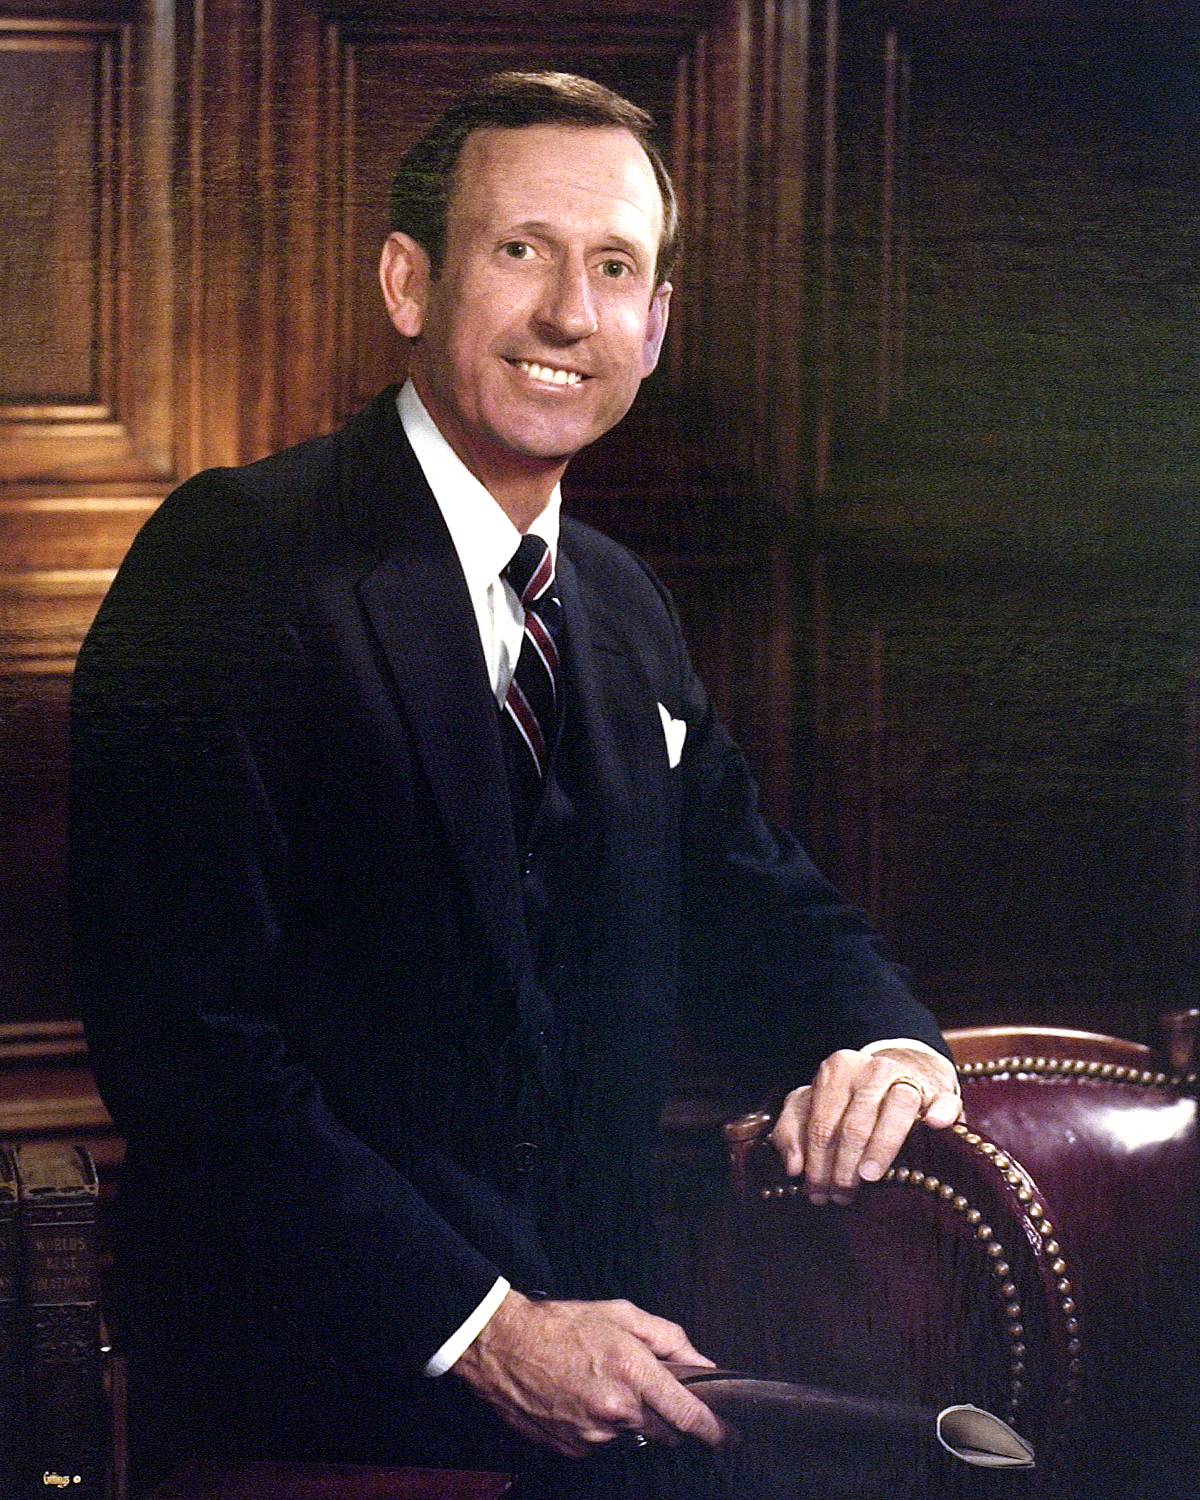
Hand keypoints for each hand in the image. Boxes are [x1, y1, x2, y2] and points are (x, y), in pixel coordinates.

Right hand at [453, 1291, 731, 1457]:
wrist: (504, 1346)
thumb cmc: (562, 1325)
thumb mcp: (622, 1314)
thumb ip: (669, 1338)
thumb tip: (702, 1363)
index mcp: (633, 1371)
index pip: (688, 1415)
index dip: (713, 1429)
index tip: (727, 1435)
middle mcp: (617, 1409)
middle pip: (666, 1430)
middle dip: (668, 1415)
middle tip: (647, 1387)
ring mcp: (594, 1435)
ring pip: (633, 1435)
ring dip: (631, 1417)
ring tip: (603, 1383)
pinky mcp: (574, 1449)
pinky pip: (604, 1442)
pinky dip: (603, 1425)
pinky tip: (583, 1398)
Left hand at [768, 1046, 960, 1205]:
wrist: (899, 1073)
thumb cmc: (848, 1100)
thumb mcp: (812, 1107)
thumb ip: (791, 1131)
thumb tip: (794, 1168)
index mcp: (837, 1069)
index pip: (821, 1124)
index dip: (816, 1164)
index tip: (816, 1193)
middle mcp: (872, 1069)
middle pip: (855, 1123)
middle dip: (843, 1167)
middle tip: (840, 1196)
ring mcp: (909, 1077)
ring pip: (897, 1110)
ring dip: (881, 1148)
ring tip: (869, 1178)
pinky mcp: (940, 1090)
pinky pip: (944, 1099)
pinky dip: (940, 1111)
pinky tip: (933, 1125)